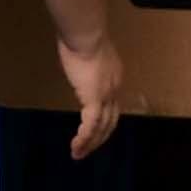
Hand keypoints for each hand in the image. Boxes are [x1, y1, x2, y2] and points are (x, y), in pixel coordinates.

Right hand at [57, 31, 122, 157]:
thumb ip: (84, 62)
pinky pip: (90, 125)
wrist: (86, 35)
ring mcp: (107, 95)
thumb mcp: (85, 52)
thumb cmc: (81, 37)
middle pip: (111, 119)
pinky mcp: (94, 100)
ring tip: (78, 154)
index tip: (93, 128)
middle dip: (100, 137)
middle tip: (88, 149)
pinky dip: (84, 139)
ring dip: (91, 143)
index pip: (111, 104)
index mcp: (114, 77)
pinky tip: (75, 147)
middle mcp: (114, 89)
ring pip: (102, 127)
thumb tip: (76, 61)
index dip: (103, 118)